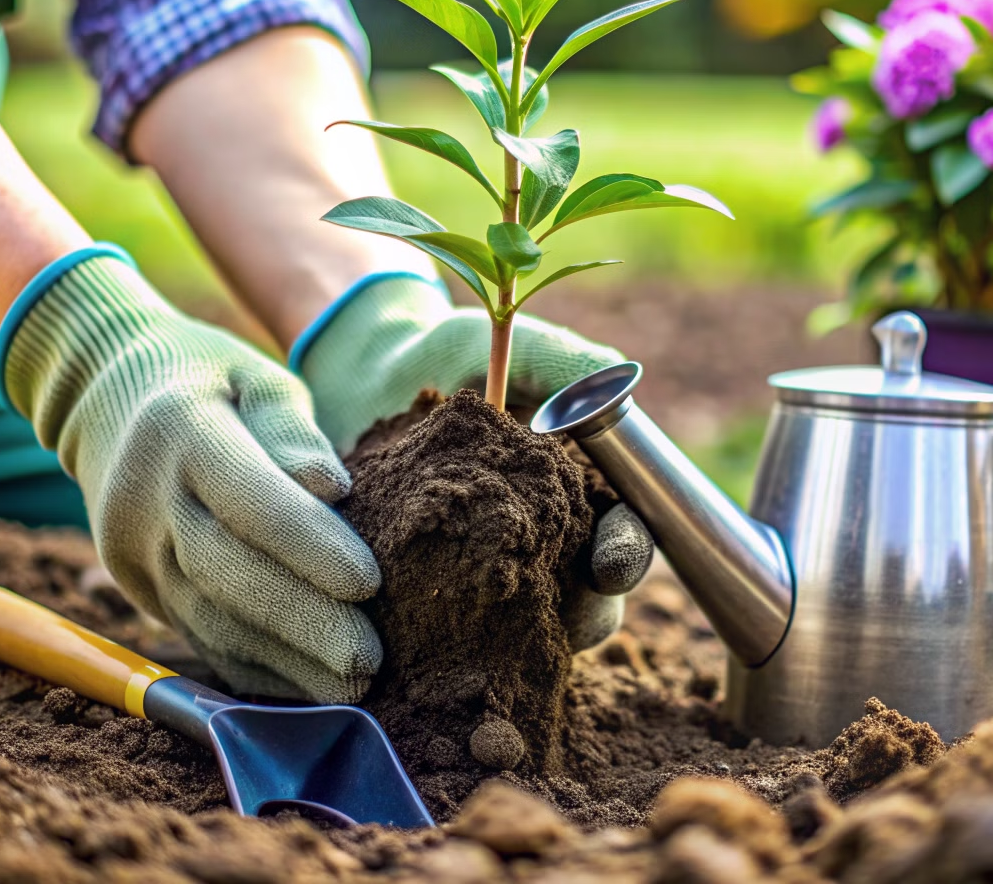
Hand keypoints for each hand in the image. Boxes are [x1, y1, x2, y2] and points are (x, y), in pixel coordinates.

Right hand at [0, 255, 380, 702]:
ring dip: (283, 661)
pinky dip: (255, 669)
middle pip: (225, 572)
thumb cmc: (210, 381)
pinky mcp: (139, 588)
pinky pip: (199, 638)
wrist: (104, 398)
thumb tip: (331, 487)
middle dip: (301, 622)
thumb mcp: (255, 377)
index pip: (248, 500)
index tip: (369, 582)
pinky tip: (308, 689)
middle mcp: (148, 500)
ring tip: (354, 688)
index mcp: (182, 433)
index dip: (308, 545)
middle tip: (369, 660)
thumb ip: (292, 428)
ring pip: (209, 618)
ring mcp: (135, 553)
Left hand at [294, 273, 653, 647]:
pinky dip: (448, 643)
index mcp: (576, 489)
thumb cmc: (452, 352)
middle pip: (587, 600)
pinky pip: (448, 630)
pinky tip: (434, 647)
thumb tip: (618, 378)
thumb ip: (564, 361)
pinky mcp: (427, 588)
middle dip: (586, 616)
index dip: (625, 554)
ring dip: (521, 642)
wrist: (366, 370)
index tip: (610, 565)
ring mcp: (485, 572)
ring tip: (500, 645)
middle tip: (566, 622)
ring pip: (524, 629)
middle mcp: (541, 539)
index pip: (621, 533)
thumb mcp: (510, 345)